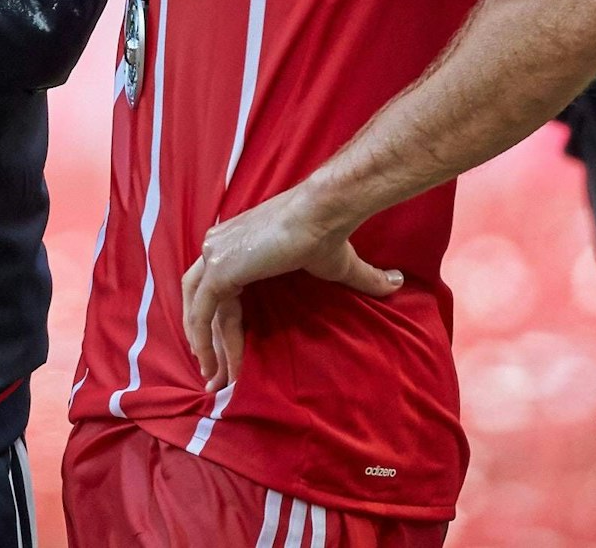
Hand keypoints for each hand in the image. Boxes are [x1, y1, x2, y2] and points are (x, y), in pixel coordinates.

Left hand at [181, 181, 402, 393]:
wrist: (324, 214)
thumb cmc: (330, 235)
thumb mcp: (342, 266)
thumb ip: (363, 279)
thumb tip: (397, 284)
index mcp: (236, 245)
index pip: (219, 292)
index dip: (221, 325)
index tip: (226, 358)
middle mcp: (218, 247)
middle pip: (203, 301)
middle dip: (208, 341)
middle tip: (216, 378)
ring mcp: (215, 255)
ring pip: (198, 309)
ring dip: (205, 346)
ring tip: (216, 381)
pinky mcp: (220, 268)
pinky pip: (203, 312)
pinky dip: (206, 339)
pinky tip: (217, 366)